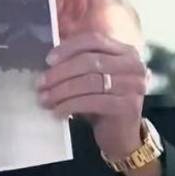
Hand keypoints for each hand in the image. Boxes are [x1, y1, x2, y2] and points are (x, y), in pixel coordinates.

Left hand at [38, 32, 148, 157]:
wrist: (121, 135)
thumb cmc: (102, 102)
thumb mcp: (92, 77)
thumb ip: (78, 62)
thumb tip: (49, 58)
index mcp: (125, 51)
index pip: (94, 40)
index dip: (68, 48)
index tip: (48, 60)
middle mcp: (134, 65)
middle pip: (89, 61)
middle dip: (60, 73)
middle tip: (41, 84)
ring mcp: (133, 85)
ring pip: (89, 82)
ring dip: (61, 91)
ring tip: (44, 99)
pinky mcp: (128, 106)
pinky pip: (92, 102)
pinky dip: (70, 106)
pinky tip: (58, 112)